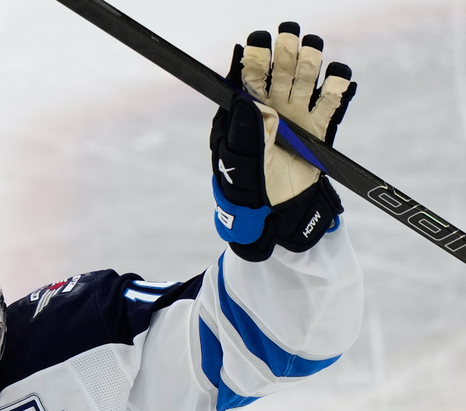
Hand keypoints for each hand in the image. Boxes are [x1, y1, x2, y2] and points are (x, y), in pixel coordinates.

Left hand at [238, 22, 355, 203]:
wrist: (272, 210)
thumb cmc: (244, 183)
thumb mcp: (238, 159)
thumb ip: (244, 131)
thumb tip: (249, 102)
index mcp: (249, 108)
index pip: (252, 74)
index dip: (256, 54)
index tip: (258, 41)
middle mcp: (274, 105)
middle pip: (282, 68)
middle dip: (287, 49)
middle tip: (290, 35)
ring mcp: (298, 114)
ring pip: (308, 78)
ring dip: (312, 60)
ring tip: (312, 51)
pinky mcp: (320, 128)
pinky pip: (332, 102)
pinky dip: (338, 86)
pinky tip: (337, 79)